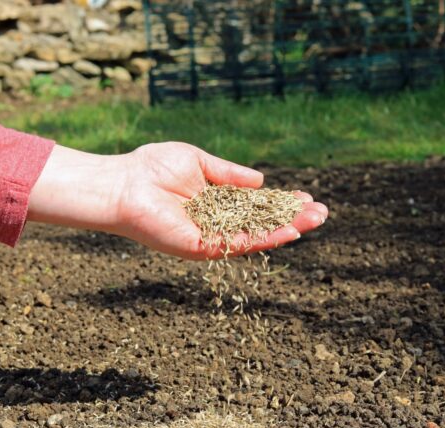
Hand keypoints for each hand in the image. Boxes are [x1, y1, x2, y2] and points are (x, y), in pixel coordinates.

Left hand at [28, 142, 327, 259]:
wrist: (123, 184)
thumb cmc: (152, 168)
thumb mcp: (200, 162)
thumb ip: (230, 174)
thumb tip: (263, 181)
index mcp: (216, 202)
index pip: (256, 205)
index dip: (281, 202)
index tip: (306, 197)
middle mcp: (216, 222)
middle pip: (262, 222)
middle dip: (292, 218)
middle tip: (322, 213)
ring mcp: (211, 237)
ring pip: (257, 236)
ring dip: (287, 229)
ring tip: (315, 221)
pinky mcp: (202, 247)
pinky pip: (239, 244)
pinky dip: (265, 239)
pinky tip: (289, 231)